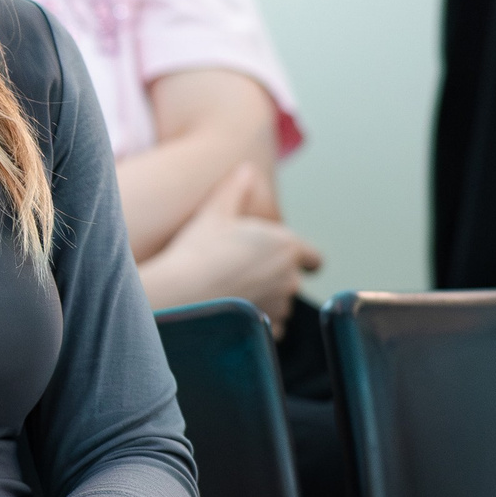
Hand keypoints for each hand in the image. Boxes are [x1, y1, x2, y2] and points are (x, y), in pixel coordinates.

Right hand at [144, 166, 321, 333]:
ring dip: (266, 299)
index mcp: (286, 245)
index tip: (284, 259)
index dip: (303, 259)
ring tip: (233, 291)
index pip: (313, 257)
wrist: (181, 293)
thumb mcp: (215, 210)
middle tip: (240, 271)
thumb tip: (246, 169)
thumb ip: (236, 188)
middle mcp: (291, 277)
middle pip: (292, 279)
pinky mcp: (267, 328)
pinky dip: (257, 321)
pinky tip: (233, 312)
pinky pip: (270, 326)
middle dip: (274, 276)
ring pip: (280, 303)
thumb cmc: (198, 250)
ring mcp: (280, 305)